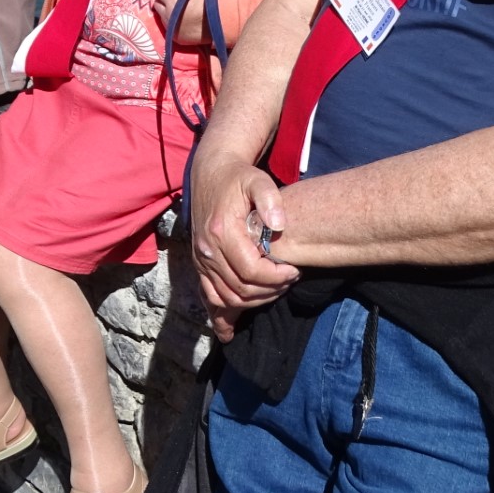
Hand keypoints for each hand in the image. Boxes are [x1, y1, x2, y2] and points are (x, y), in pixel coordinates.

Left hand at [151, 0, 205, 42]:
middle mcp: (168, 16)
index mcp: (172, 0)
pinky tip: (183, 21)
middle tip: (179, 0)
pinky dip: (172, 23)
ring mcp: (171, 28)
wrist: (222, 22)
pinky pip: (167, 27)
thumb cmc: (208, 0)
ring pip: (161, 15)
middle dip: (165, 0)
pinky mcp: (175, 38)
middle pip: (157, 3)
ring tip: (181, 10)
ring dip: (167, 11)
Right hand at [190, 154, 298, 341]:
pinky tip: (236, 320)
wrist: (211, 172)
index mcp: (222, 231)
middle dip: (269, 291)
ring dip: (253, 301)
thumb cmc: (239, 177)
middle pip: (239, 289)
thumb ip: (270, 199)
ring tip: (275, 288)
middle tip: (289, 280)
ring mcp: (200, 259)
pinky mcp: (199, 263)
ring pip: (225, 298)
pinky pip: (209, 296)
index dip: (276, 277)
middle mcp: (207, 249)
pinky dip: (224, 309)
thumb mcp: (258, 180)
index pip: (250, 271)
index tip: (294, 270)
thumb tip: (279, 224)